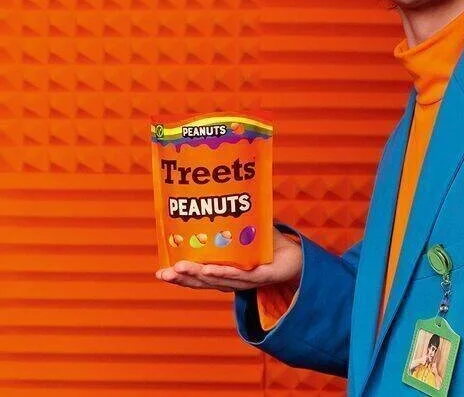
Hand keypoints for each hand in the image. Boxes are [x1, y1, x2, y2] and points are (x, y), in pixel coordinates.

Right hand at [155, 227, 301, 292]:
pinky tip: (211, 269)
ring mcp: (246, 280)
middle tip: (164, 272)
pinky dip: (225, 272)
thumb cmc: (268, 246)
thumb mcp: (246, 229)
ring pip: (218, 279)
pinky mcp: (263, 277)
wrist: (297, 256)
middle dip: (183, 277)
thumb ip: (232, 215)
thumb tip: (216, 189)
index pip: (198, 276)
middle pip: (203, 281)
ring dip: (199, 274)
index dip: (179, 276)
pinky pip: (242, 275)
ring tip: (181, 267)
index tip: (160, 272)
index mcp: (224, 272)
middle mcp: (232, 279)